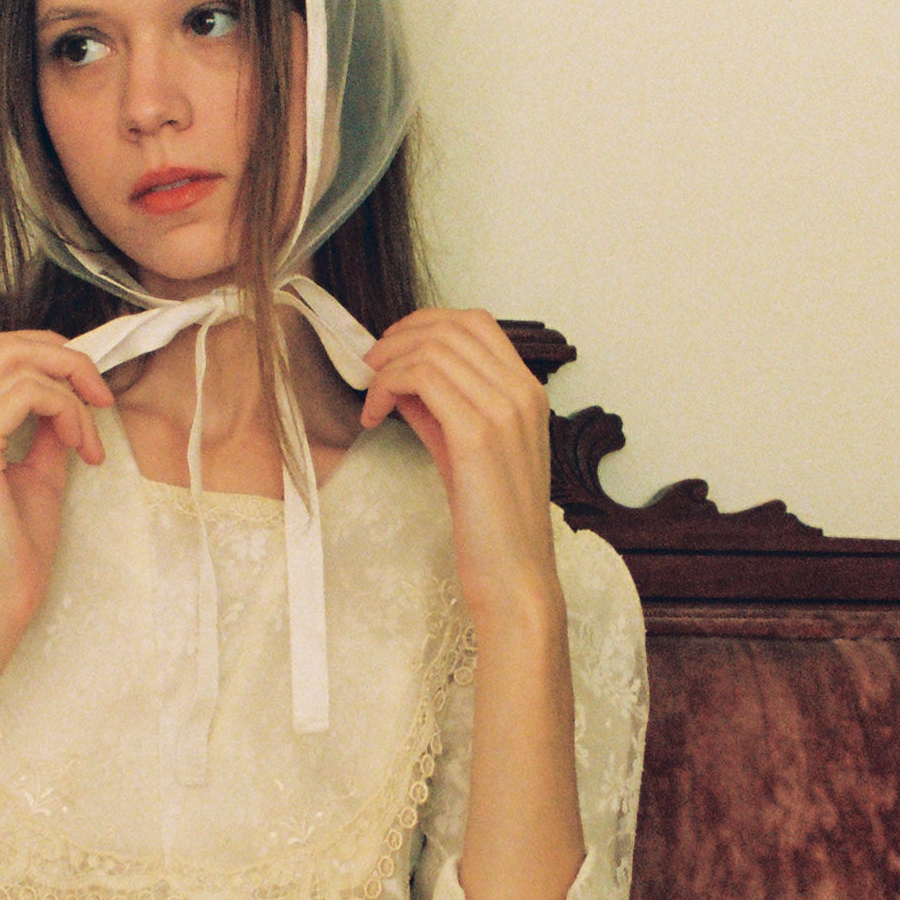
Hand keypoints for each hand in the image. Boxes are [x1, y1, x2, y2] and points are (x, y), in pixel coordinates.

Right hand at [0, 331, 112, 630]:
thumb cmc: (16, 547)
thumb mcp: (40, 471)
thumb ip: (46, 429)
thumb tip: (70, 396)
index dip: (51, 356)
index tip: (91, 391)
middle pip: (5, 344)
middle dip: (66, 361)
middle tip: (101, 398)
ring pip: (21, 364)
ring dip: (72, 394)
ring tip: (89, 440)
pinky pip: (27, 394)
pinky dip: (66, 411)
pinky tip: (80, 448)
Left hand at [360, 308, 561, 629]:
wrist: (515, 575)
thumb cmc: (493, 523)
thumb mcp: (465, 450)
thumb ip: (440, 409)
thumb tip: (401, 379)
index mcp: (529, 392)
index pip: (476, 323)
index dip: (425, 323)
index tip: (392, 348)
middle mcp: (522, 392)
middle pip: (452, 326)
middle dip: (400, 337)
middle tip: (370, 365)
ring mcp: (504, 410)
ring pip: (433, 348)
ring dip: (388, 364)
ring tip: (371, 395)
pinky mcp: (478, 433)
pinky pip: (422, 378)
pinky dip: (388, 386)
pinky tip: (375, 414)